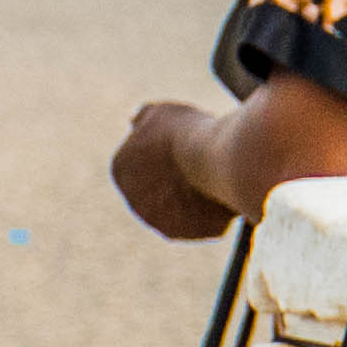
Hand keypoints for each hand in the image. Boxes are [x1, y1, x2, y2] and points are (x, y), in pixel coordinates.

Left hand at [111, 102, 230, 239]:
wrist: (216, 160)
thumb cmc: (189, 133)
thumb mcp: (163, 114)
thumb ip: (144, 120)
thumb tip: (134, 120)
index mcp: (121, 169)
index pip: (143, 165)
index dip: (169, 156)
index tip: (189, 148)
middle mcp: (134, 199)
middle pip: (161, 190)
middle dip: (179, 181)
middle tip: (206, 163)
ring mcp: (159, 220)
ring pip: (183, 208)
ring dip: (197, 197)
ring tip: (217, 175)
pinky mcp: (187, 232)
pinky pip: (204, 221)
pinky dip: (215, 210)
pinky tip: (225, 192)